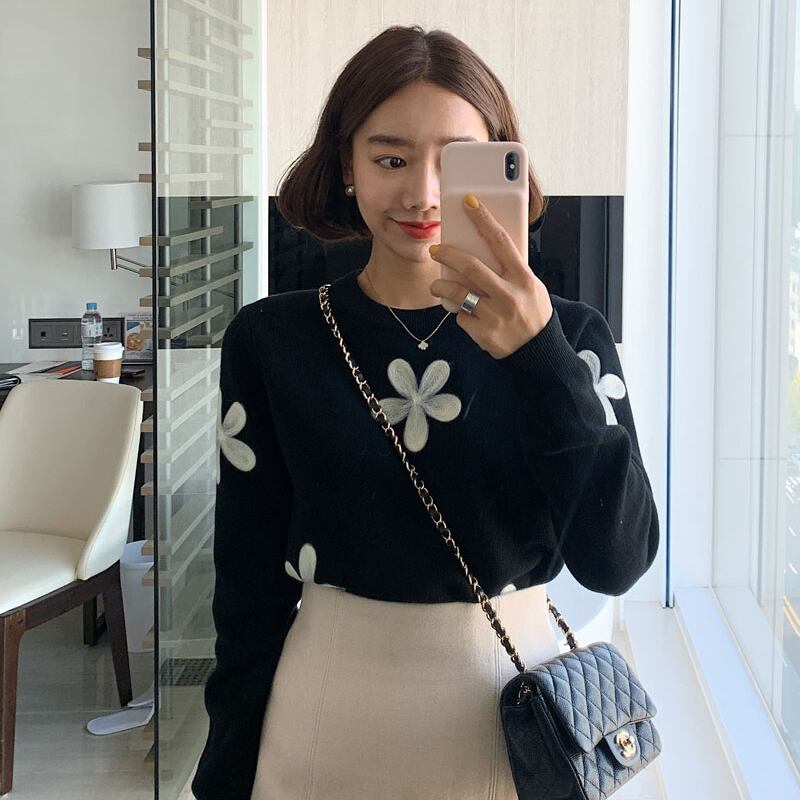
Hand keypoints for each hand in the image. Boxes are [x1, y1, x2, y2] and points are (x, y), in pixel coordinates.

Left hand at [428, 194, 553, 359]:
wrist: (538, 351)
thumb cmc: (533, 313)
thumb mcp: (532, 287)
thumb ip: (511, 271)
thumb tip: (484, 250)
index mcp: (523, 278)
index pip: (501, 241)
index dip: (484, 219)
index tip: (469, 203)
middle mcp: (509, 295)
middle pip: (471, 266)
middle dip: (448, 254)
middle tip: (435, 250)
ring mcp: (494, 315)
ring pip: (458, 294)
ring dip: (441, 287)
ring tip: (436, 285)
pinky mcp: (483, 333)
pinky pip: (462, 318)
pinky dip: (461, 314)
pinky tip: (468, 316)